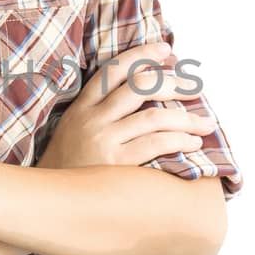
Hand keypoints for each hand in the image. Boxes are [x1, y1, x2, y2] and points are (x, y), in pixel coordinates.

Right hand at [38, 39, 216, 169]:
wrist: (49, 203)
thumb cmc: (66, 169)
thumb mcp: (72, 131)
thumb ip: (98, 113)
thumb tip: (140, 96)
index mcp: (82, 107)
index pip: (114, 69)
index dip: (142, 54)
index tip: (167, 50)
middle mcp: (92, 119)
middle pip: (139, 86)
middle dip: (174, 83)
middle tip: (196, 89)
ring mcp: (103, 140)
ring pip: (154, 116)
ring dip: (186, 118)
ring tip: (205, 123)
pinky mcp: (115, 165)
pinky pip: (155, 144)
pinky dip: (179, 140)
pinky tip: (192, 143)